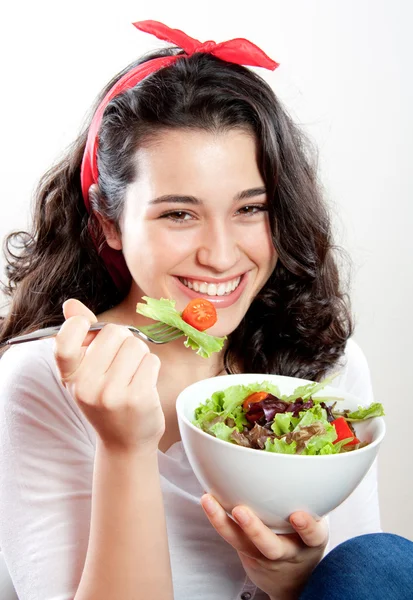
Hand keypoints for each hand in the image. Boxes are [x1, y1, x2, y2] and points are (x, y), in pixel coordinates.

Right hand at [54, 298, 163, 453]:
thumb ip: (82, 336)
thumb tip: (71, 304)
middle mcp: (86, 386)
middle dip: (124, 341)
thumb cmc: (106, 400)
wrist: (125, 442)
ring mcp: (111, 394)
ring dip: (140, 355)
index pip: (65, 339)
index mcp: (70, 376)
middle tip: (121, 364)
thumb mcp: (87, 372)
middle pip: (114, 332)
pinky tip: (143, 384)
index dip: (79, 326)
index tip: (89, 331)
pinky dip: (152, 368)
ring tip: (133, 375)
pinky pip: (152, 361)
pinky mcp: (137, 398)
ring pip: (136, 345)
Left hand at [200, 494, 327, 599]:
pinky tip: (207, 498)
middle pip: (272, 547)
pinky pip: (230, 537)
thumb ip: (312, 497)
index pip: (313, 536)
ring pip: (243, 544)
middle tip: (241, 511)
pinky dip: (217, 517)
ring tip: (209, 501)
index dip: (307, 527)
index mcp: (311, 540)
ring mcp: (263, 554)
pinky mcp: (246, 552)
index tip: (297, 515)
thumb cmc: (306, 533)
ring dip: (224, 522)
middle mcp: (287, 550)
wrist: (294, 577)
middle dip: (256, 530)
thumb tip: (305, 452)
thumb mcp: (318, 520)